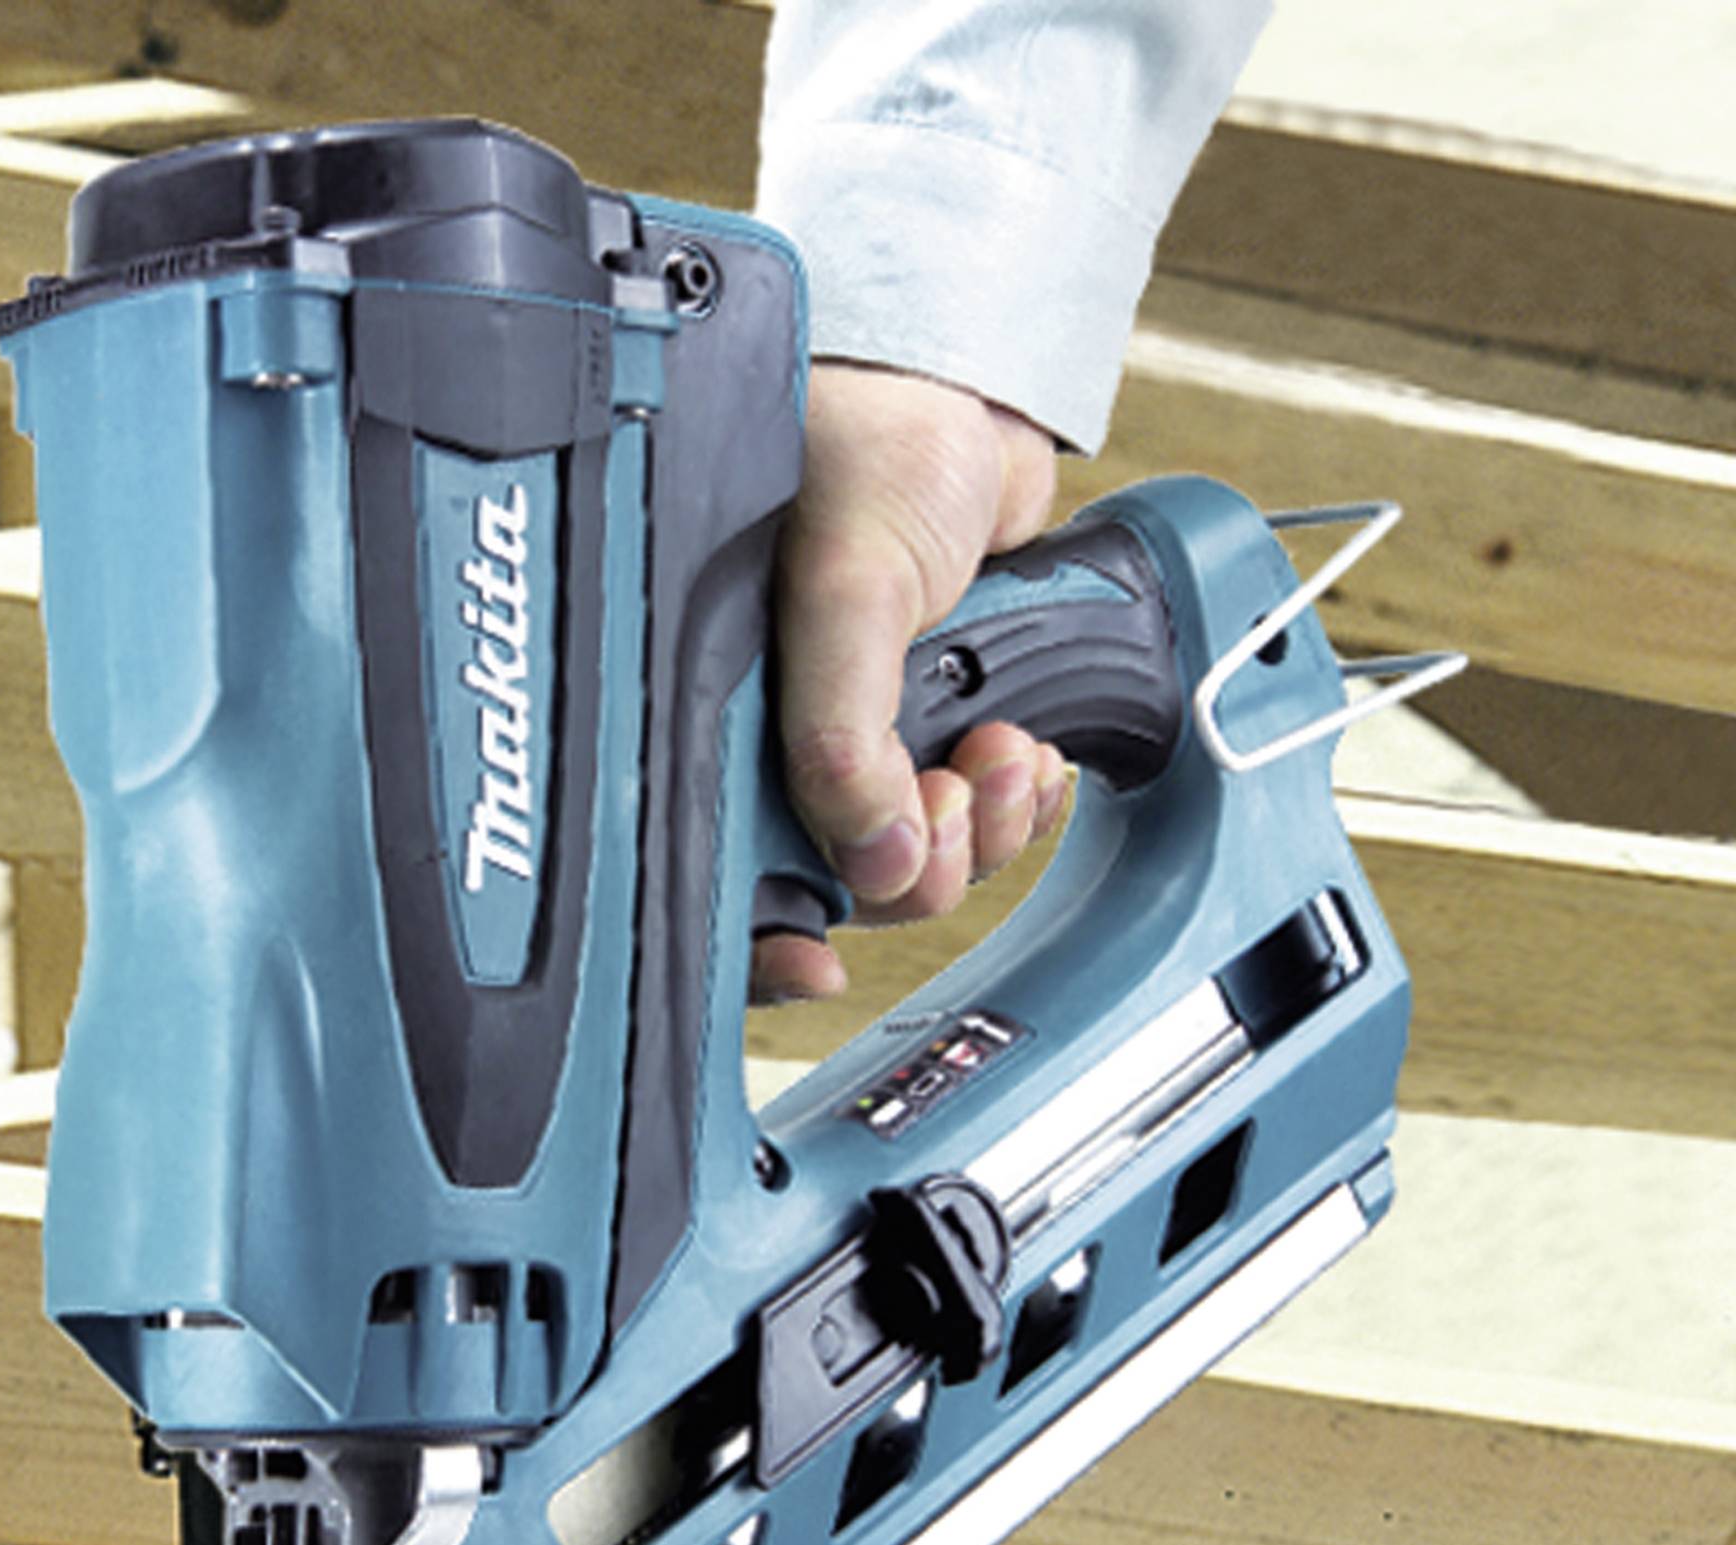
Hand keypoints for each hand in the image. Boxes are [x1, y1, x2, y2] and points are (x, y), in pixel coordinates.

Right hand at [757, 362, 1069, 1002]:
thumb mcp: (841, 585)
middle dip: (913, 869)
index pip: (723, 873)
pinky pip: (974, 818)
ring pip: (915, 861)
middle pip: (837, 887)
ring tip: (1000, 757)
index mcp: (711, 720)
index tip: (814, 963)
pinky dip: (1013, 804)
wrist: (958, 391)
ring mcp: (858, 740)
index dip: (762, 945)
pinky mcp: (931, 726)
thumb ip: (843, 735)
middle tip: (943, 808)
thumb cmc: (855, 439)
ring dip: (978, 833)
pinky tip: (1025, 754)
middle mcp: (777, 743)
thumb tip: (875, 862)